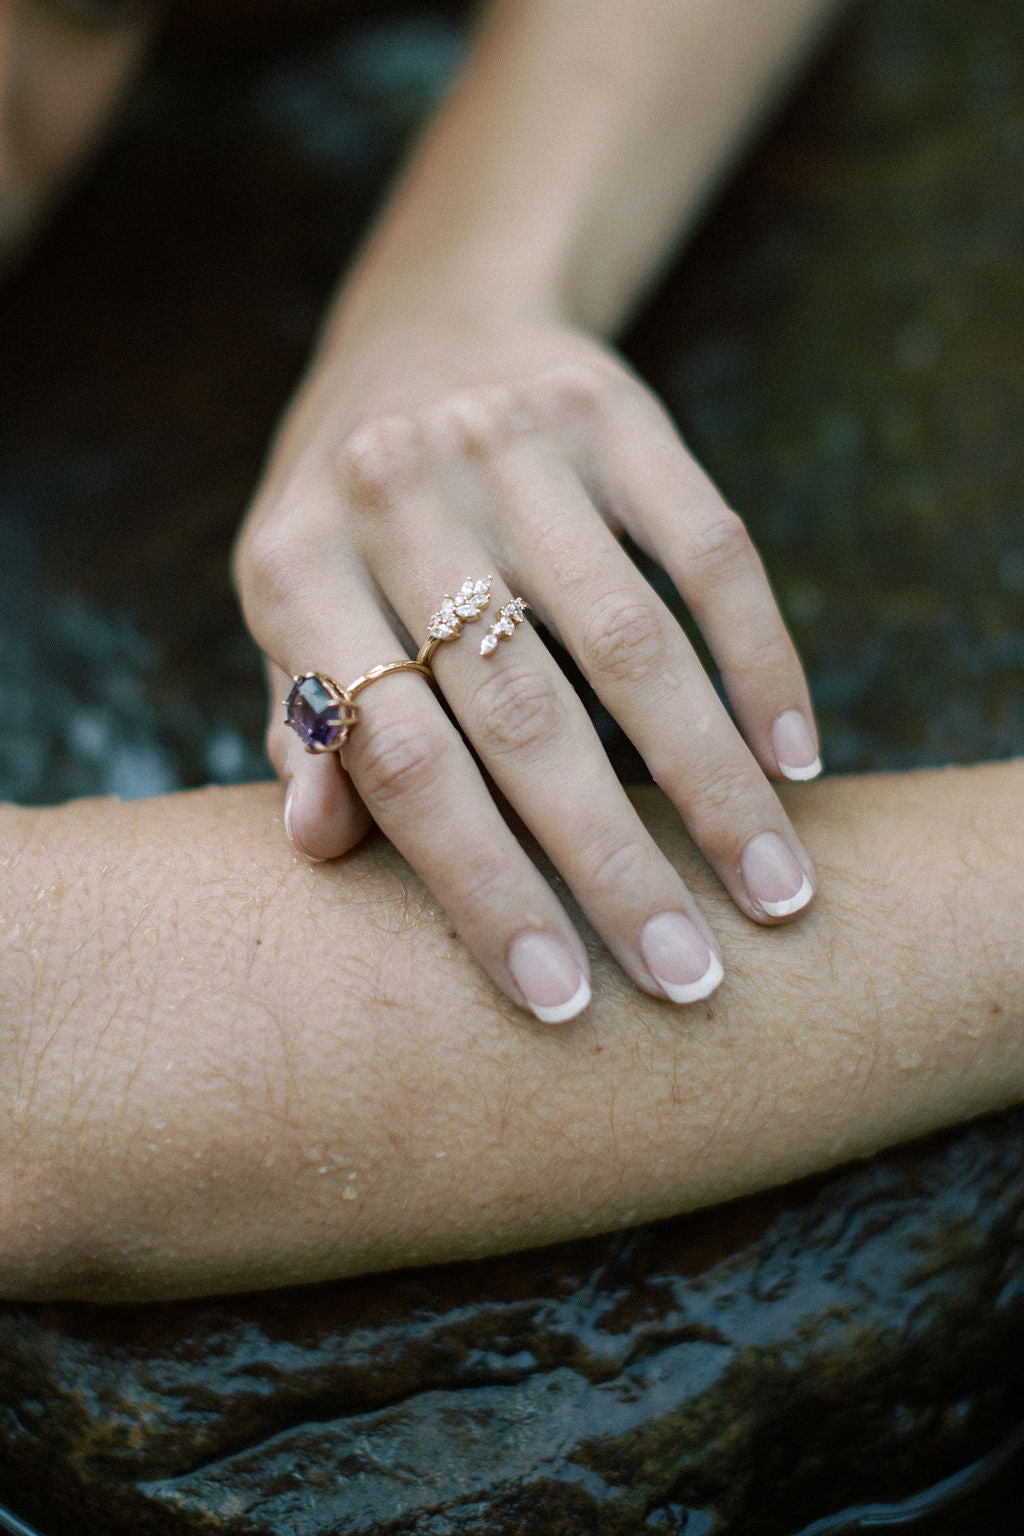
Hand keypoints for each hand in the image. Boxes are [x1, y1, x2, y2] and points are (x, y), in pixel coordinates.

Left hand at [234, 304, 820, 1022]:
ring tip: (772, 888)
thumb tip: (317, 849)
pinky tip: (792, 755)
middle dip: (612, 862)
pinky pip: (707, 549)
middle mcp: (396, 494)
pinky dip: (759, 658)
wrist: (426, 329)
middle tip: (687, 973)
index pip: (396, 761)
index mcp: (294, 566)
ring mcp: (509, 441)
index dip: (481, 889)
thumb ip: (309, 723)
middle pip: (520, 716)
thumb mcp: (294, 610)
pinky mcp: (611, 409)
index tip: (560, 997)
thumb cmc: (350, 518)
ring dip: (712, 780)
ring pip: (632, 640)